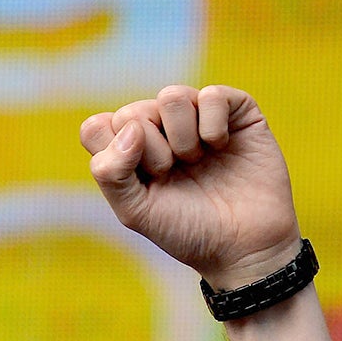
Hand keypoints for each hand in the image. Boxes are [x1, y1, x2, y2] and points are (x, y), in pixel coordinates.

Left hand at [80, 84, 301, 290]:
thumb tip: (131, 129)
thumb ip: (112, 173)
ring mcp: (196, 117)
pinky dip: (212, 125)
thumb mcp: (136, 212)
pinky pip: (211, 95)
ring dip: (181, 136)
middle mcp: (160, 129)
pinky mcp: (235, 111)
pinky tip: (221, 147)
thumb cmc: (188, 230)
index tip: (141, 180)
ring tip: (197, 160)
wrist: (244, 245)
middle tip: (172, 175)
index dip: (114, 152)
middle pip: (131, 112)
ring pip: (170, 97)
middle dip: (151, 151)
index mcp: (130, 152)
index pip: (97, 127)